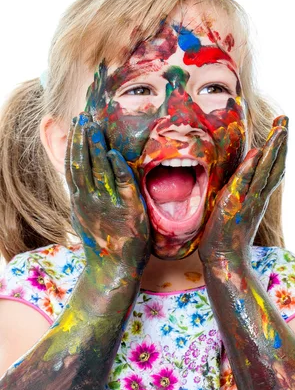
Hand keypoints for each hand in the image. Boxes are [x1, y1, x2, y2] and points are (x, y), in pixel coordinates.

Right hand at [65, 112, 149, 268]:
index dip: (73, 144)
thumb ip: (83, 197)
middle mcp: (90, 200)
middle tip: (84, 119)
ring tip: (96, 129)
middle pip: (82, 164)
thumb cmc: (102, 243)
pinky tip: (114, 154)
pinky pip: (122, 185)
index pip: (73, 166)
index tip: (76, 125)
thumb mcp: (84, 217)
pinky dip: (117, 168)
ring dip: (96, 148)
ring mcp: (108, 205)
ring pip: (98, 171)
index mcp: (79, 200)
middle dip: (82, 140)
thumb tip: (80, 181)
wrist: (113, 270)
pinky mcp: (128, 210)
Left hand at [198, 116, 287, 264]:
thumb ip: (244, 190)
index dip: (279, 148)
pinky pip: (244, 184)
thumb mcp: (238, 208)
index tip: (282, 128)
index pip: (273, 168)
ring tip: (280, 128)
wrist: (224, 259)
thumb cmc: (226, 234)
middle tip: (284, 119)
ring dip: (273, 149)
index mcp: (259, 197)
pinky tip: (256, 152)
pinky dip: (251, 168)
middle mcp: (258, 196)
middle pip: (275, 165)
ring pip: (265, 171)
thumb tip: (246, 172)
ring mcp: (249, 200)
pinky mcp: (234, 205)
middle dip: (281, 142)